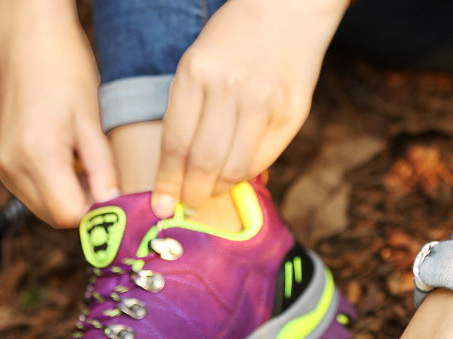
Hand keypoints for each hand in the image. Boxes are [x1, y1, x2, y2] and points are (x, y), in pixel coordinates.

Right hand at [0, 0, 118, 227]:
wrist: (27, 41)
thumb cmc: (66, 72)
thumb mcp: (93, 122)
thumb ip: (103, 170)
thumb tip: (113, 208)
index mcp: (37, 155)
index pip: (70, 215)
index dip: (96, 212)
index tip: (113, 196)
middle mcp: (14, 167)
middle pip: (57, 219)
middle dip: (84, 208)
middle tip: (103, 180)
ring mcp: (4, 168)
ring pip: (46, 211)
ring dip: (70, 200)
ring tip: (82, 164)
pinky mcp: (3, 166)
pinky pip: (35, 196)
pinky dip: (56, 190)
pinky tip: (66, 161)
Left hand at [152, 0, 347, 216]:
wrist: (288, 9)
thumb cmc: (235, 40)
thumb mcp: (199, 63)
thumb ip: (189, 111)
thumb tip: (181, 170)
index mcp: (196, 72)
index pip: (176, 142)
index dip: (167, 181)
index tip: (162, 205)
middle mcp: (230, 88)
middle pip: (204, 162)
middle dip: (192, 193)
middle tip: (188, 205)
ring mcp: (263, 102)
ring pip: (235, 168)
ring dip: (218, 190)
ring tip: (210, 193)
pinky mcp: (290, 114)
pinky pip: (262, 159)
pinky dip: (245, 176)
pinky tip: (236, 176)